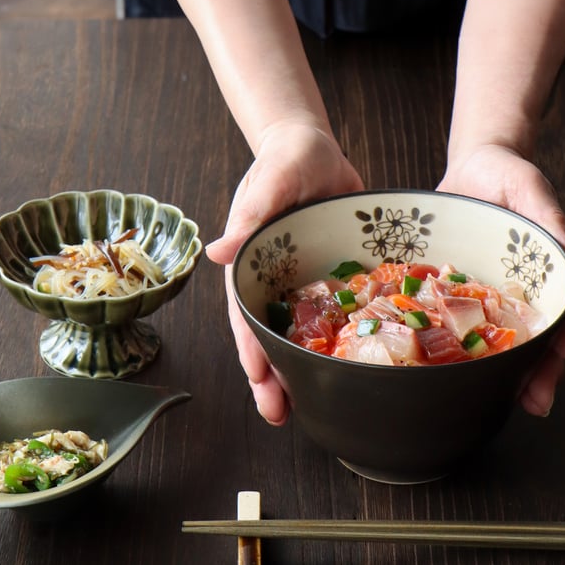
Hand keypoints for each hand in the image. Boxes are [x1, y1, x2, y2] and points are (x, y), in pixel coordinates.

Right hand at [207, 122, 363, 424]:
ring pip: (298, 336)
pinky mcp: (328, 281)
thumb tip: (217, 251)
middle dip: (271, 378)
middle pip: (268, 338)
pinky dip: (336, 344)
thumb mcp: (269, 183)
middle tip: (278, 415)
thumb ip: (248, 215)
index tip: (258, 379)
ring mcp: (301, 286)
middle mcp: (273, 283)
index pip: (245, 315)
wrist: (316, 150)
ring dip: (300, 371)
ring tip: (309, 408)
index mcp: (251, 265)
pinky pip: (332, 317)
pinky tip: (347, 367)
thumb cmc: (285, 160)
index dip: (251, 348)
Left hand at [438, 143, 564, 416]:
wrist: (467, 168)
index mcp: (537, 275)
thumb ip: (549, 217)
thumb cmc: (504, 174)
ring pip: (489, 343)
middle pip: (528, 340)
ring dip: (495, 374)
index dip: (564, 335)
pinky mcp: (447, 294)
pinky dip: (446, 349)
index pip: (558, 312)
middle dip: (536, 373)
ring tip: (494, 402)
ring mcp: (479, 298)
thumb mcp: (528, 188)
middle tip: (538, 402)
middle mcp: (510, 293)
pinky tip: (439, 371)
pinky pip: (446, 324)